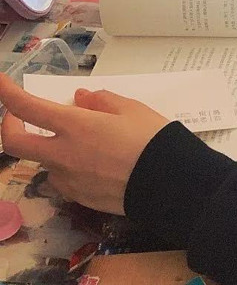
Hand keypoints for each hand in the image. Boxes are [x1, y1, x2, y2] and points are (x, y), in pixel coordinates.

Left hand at [0, 74, 169, 214]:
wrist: (168, 183)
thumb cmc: (152, 139)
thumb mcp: (131, 109)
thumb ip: (101, 101)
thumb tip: (81, 99)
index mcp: (75, 126)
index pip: (27, 107)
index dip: (7, 93)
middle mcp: (62, 154)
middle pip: (13, 142)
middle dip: (8, 124)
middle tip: (18, 115)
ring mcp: (67, 179)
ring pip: (43, 160)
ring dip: (50, 146)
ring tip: (83, 141)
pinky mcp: (76, 197)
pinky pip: (62, 177)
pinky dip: (68, 165)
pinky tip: (94, 163)